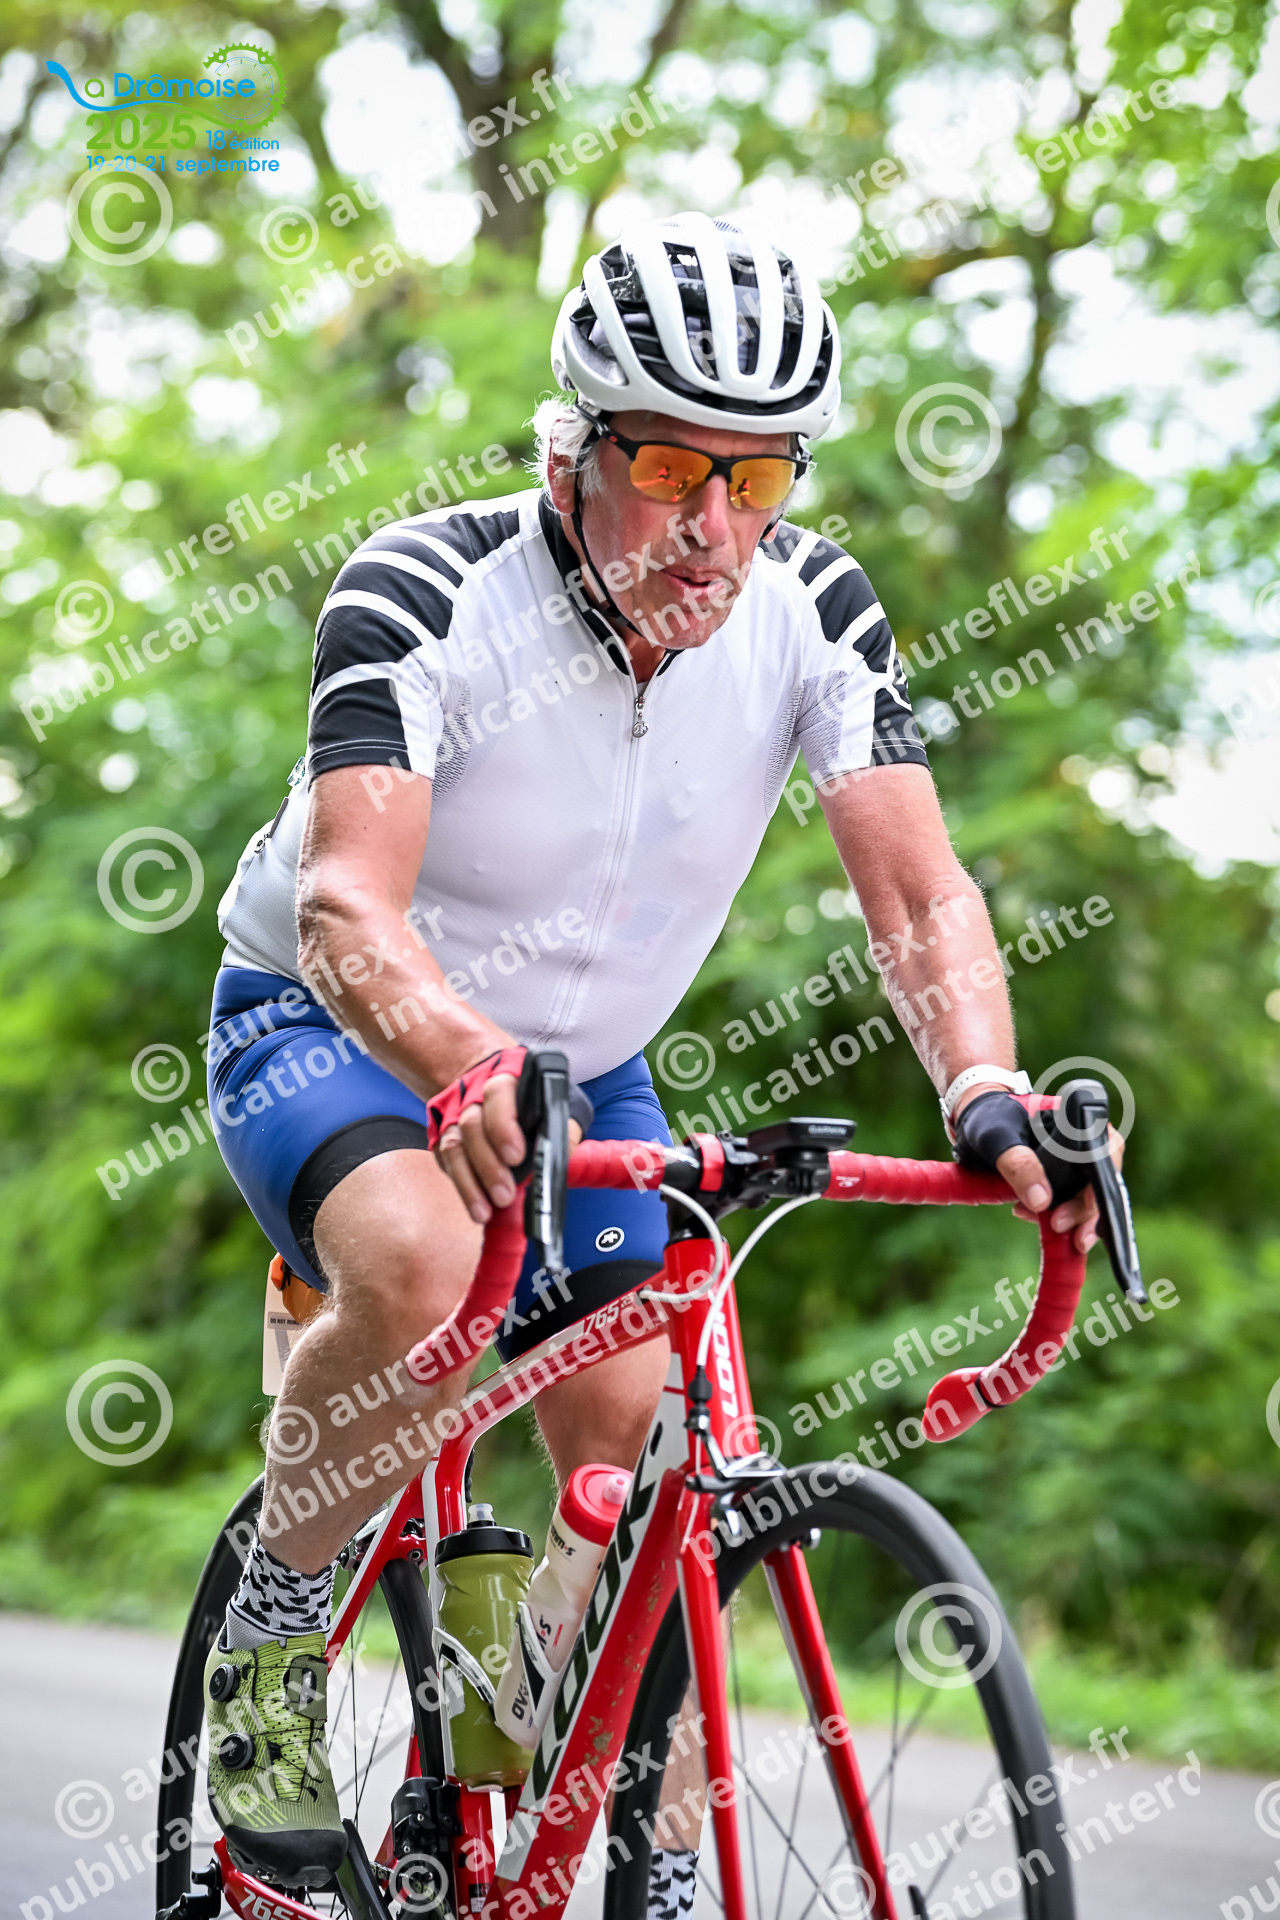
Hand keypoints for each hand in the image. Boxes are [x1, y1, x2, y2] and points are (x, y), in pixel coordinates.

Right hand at [434, 1070, 583, 1224]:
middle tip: (505, 1196)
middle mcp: (472, 1091)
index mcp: (505, 1075)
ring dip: (469, 1182)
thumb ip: (564, 1125)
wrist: (490, 1078)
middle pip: (472, 1125)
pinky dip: (459, 1183)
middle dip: (488, 1165)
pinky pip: (444, 1160)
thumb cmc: (532, 1096)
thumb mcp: (557, 1100)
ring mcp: (453, 1112)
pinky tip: (474, 1204)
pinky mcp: (441, 1133)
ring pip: (453, 1146)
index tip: (516, 1157)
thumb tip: (562, 1159)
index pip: (497, 1094)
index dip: (503, 1126)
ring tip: (484, 1211)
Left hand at [951, 1082, 1123, 1255]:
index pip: (1108, 1155)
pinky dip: (1054, 1217)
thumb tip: (1042, 1201)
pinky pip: (1068, 1205)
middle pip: (1101, 1184)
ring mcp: (1075, 1165)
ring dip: (1070, 1219)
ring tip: (1042, 1224)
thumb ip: (1017, 1163)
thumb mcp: (995, 1136)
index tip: (1080, 1210)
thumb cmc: (988, 1116)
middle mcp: (1087, 1145)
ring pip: (1087, 1199)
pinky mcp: (1062, 1182)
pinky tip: (1028, 1214)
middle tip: (1057, 1226)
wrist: (975, 1120)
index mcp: (1081, 1123)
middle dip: (1083, 1213)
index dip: (1098, 1187)